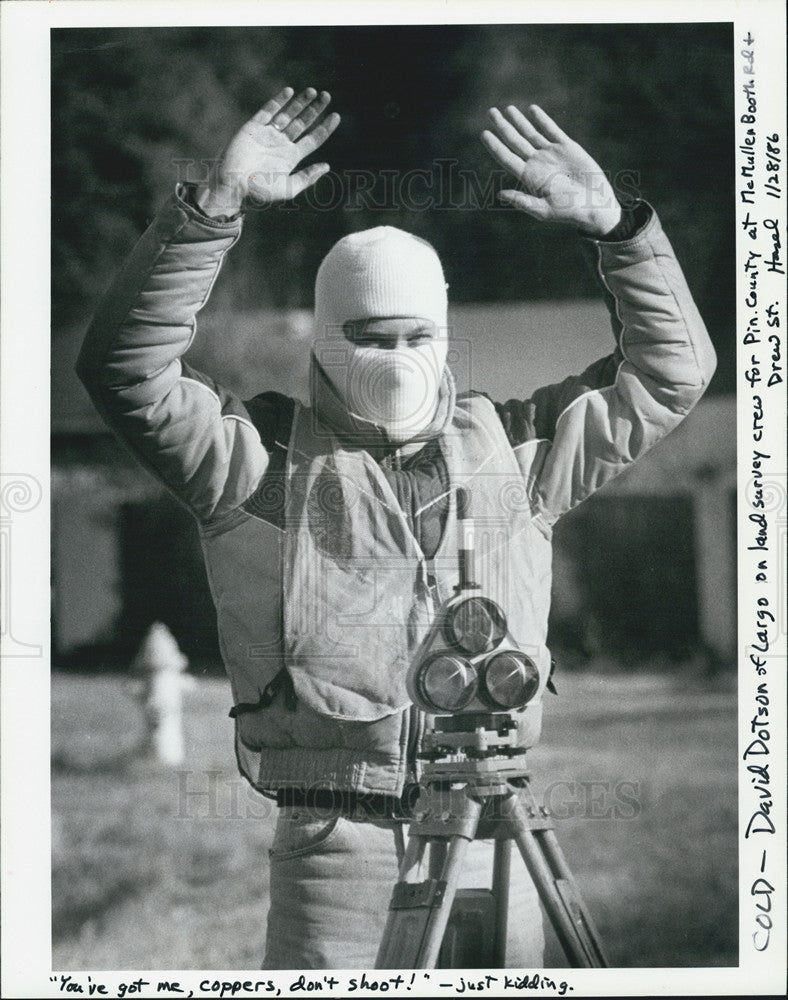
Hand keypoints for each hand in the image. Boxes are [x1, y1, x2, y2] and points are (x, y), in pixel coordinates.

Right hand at [197, 86, 340, 215]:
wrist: (234, 185)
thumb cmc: (261, 191)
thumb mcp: (289, 188)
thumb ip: (307, 177)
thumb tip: (326, 166)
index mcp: (291, 157)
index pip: (312, 139)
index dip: (325, 128)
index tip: (336, 116)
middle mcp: (281, 144)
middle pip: (303, 123)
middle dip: (314, 110)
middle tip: (326, 96)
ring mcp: (268, 134)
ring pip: (287, 114)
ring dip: (300, 103)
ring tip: (312, 91)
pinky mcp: (253, 127)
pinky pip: (268, 111)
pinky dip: (278, 101)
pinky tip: (289, 92)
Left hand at [481, 104, 621, 236]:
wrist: (595, 205)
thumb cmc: (569, 212)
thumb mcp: (543, 209)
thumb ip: (522, 201)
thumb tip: (500, 194)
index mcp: (529, 177)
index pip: (506, 158)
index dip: (495, 146)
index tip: (484, 133)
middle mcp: (537, 164)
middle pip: (515, 141)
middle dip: (503, 126)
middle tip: (491, 112)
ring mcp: (551, 154)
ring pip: (530, 133)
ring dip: (519, 121)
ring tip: (508, 109)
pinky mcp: (567, 147)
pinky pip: (552, 129)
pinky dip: (542, 119)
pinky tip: (532, 110)